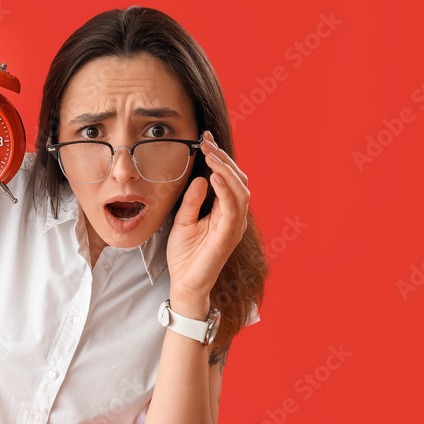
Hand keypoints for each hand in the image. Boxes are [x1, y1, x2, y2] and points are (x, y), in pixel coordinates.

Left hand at [166, 130, 250, 301]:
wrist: (185, 283)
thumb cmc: (186, 255)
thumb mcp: (183, 220)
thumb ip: (192, 200)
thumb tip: (200, 178)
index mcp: (225, 211)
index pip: (228, 179)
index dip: (219, 158)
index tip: (205, 140)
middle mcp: (235, 217)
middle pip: (238, 180)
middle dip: (223, 158)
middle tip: (206, 142)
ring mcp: (234, 226)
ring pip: (240, 190)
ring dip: (226, 169)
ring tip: (211, 154)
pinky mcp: (229, 235)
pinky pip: (232, 208)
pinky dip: (226, 190)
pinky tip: (215, 176)